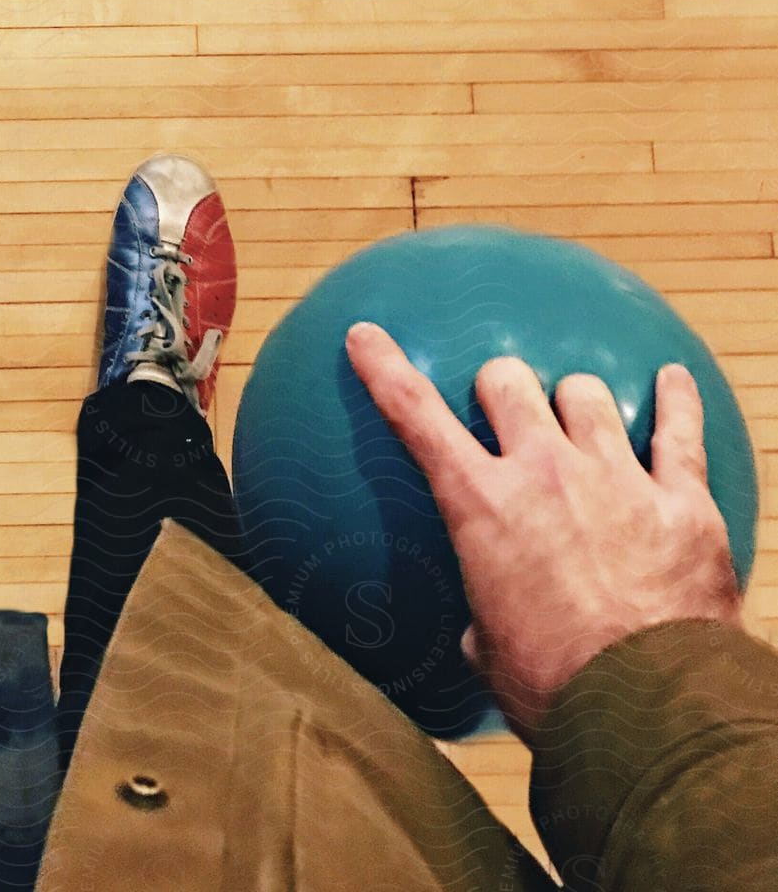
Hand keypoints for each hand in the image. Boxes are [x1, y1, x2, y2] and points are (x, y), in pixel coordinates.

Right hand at [344, 322, 744, 739]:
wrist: (646, 712)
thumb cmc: (555, 692)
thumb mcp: (488, 654)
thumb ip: (482, 619)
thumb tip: (479, 630)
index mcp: (482, 507)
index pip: (416, 416)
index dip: (385, 368)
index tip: (365, 335)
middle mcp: (544, 473)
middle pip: (509, 383)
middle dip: (500, 386)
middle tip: (504, 406)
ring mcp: (616, 478)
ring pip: (587, 394)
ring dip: (577, 401)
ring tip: (582, 413)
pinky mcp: (682, 500)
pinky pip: (679, 430)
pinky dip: (675, 400)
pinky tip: (672, 380)